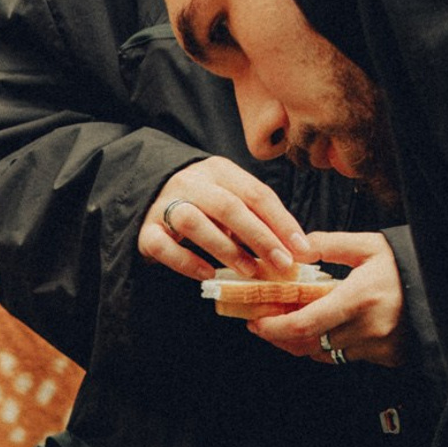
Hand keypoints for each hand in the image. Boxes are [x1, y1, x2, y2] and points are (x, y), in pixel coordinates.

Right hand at [138, 156, 315, 282]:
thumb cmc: (200, 205)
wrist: (145, 197)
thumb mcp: (228, 199)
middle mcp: (190, 183)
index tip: (302, 248)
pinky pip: (164, 246)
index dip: (282, 222)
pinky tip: (208, 275)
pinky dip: (187, 262)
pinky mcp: (145, 231)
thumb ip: (254, 216)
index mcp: (218, 171)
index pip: (256, 194)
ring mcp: (164, 206)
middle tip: (282, 264)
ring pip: (194, 222)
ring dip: (226, 249)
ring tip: (250, 271)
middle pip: (229, 207)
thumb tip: (294, 247)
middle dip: (261, 237)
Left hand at [246, 230, 407, 368]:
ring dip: (302, 342)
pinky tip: (322, 330)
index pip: (303, 325)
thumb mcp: (369, 246)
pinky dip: (328, 346)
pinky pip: (345, 357)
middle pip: (307, 344)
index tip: (256, 322)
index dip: (274, 328)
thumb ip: (329, 245)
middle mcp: (367, 328)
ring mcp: (378, 347)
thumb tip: (294, 252)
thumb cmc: (407, 263)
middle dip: (280, 337)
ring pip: (324, 353)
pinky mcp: (386, 357)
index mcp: (359, 298)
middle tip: (264, 325)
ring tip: (289, 325)